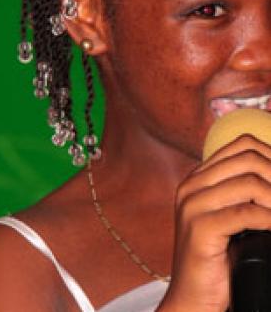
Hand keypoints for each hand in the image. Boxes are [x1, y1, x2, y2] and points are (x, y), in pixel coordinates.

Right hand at [159, 134, 270, 311]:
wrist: (194, 297)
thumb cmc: (219, 259)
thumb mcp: (230, 218)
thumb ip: (245, 193)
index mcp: (197, 178)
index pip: (242, 145)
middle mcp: (191, 185)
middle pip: (248, 159)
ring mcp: (192, 205)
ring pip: (250, 183)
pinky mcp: (199, 228)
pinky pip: (247, 213)